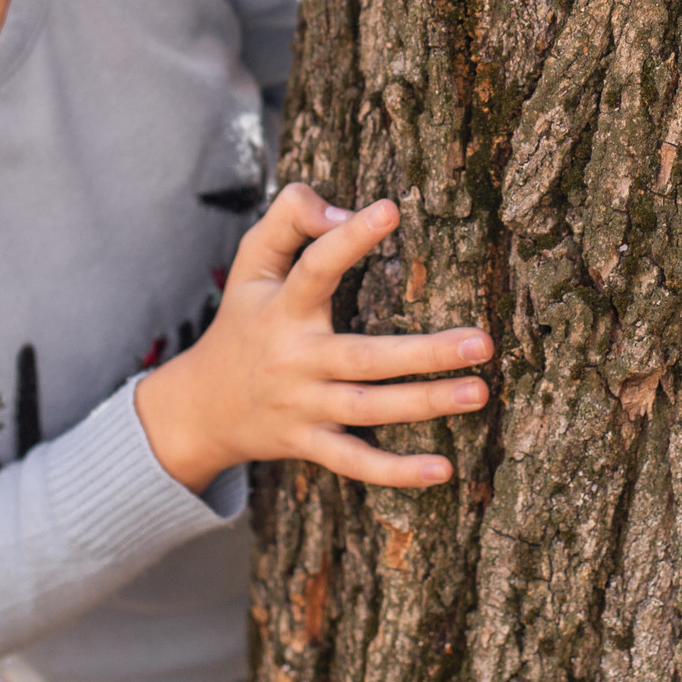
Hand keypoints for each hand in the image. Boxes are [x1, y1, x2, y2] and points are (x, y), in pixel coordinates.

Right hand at [135, 183, 491, 491]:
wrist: (199, 407)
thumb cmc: (242, 320)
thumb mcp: (252, 262)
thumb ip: (290, 217)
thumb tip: (343, 210)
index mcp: (283, 308)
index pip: (314, 267)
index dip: (348, 239)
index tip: (389, 210)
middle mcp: (296, 359)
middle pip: (363, 357)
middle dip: (423, 353)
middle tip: (482, 341)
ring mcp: (305, 406)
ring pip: (369, 409)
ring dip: (425, 403)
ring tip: (479, 392)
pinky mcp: (311, 443)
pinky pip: (354, 462)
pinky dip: (395, 472)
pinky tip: (444, 469)